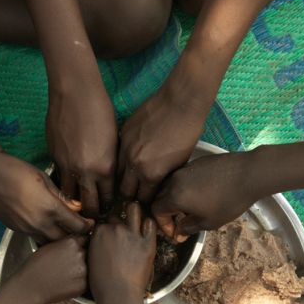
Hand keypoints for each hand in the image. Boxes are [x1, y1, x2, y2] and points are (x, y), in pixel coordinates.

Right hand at [0, 155, 93, 243]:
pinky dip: (46, 235)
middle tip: (81, 228)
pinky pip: (37, 238)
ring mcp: (26, 229)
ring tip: (65, 228)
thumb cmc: (14, 170)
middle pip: (65, 240)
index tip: (91, 222)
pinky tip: (48, 225)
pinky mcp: (17, 230)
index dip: (88, 225)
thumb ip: (61, 196)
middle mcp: (39, 223)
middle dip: (76, 236)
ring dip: (60, 238)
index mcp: (50, 208)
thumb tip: (76, 207)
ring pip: (50, 243)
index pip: (77, 226)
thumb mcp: (43, 178)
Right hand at [14, 235, 88, 303]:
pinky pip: (85, 281)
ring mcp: (83, 270)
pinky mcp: (83, 285)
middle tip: (67, 265)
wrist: (31, 287)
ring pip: (88, 268)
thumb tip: (78, 241)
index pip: (86, 239)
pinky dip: (78, 282)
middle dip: (81, 258)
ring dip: (81, 270)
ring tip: (64, 275)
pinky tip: (65, 283)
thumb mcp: (49, 246)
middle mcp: (80, 254)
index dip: (83, 244)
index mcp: (72, 242)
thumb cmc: (36, 266)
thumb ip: (66, 242)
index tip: (79, 249)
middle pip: (88, 253)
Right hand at [47, 85, 117, 217]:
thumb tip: (106, 179)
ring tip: (77, 203)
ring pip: (68, 196)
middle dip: (91, 212)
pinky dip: (63, 182)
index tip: (107, 207)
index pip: (106, 198)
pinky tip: (68, 181)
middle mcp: (85, 172)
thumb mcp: (114, 141)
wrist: (75, 94)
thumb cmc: (101, 111)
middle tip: (92, 214)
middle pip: (87, 204)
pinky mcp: (53, 157)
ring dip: (73, 200)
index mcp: (105, 168)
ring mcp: (66, 166)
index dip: (107, 204)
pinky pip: (58, 178)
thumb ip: (109, 164)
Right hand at [88, 202, 156, 300]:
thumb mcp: (91, 260)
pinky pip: (151, 224)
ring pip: (134, 210)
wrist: (117, 294)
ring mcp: (132, 234)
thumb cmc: (102, 283)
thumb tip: (100, 241)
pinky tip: (147, 231)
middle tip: (122, 234)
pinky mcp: (147, 243)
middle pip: (117, 217)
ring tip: (136, 220)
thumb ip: (95, 245)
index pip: (103, 222)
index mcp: (99, 232)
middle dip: (119, 223)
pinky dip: (149, 225)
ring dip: (134, 213)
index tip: (110, 237)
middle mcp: (115, 229)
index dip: (107, 230)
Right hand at [118, 86, 207, 204]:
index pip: (142, 199)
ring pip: (116, 172)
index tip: (148, 199)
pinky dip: (123, 158)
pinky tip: (132, 155)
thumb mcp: (180, 163)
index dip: (146, 201)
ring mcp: (125, 148)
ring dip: (124, 176)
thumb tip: (156, 187)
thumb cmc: (187, 132)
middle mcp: (134, 164)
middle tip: (137, 191)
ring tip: (131, 175)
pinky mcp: (123, 133)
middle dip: (131, 193)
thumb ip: (164, 178)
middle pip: (125, 190)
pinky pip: (118, 152)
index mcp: (151, 175)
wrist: (180, 102)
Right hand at [152, 151, 255, 241]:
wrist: (248, 174)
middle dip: (166, 212)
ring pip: (170, 185)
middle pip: (160, 197)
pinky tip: (200, 194)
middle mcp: (175, 180)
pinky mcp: (196, 162)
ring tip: (190, 208)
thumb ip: (188, 227)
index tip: (176, 232)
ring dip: (174, 199)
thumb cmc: (228, 202)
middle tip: (180, 222)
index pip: (156, 211)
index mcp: (175, 196)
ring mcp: (185, 168)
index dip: (163, 225)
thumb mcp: (208, 222)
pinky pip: (182, 176)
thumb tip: (179, 231)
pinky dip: (184, 187)